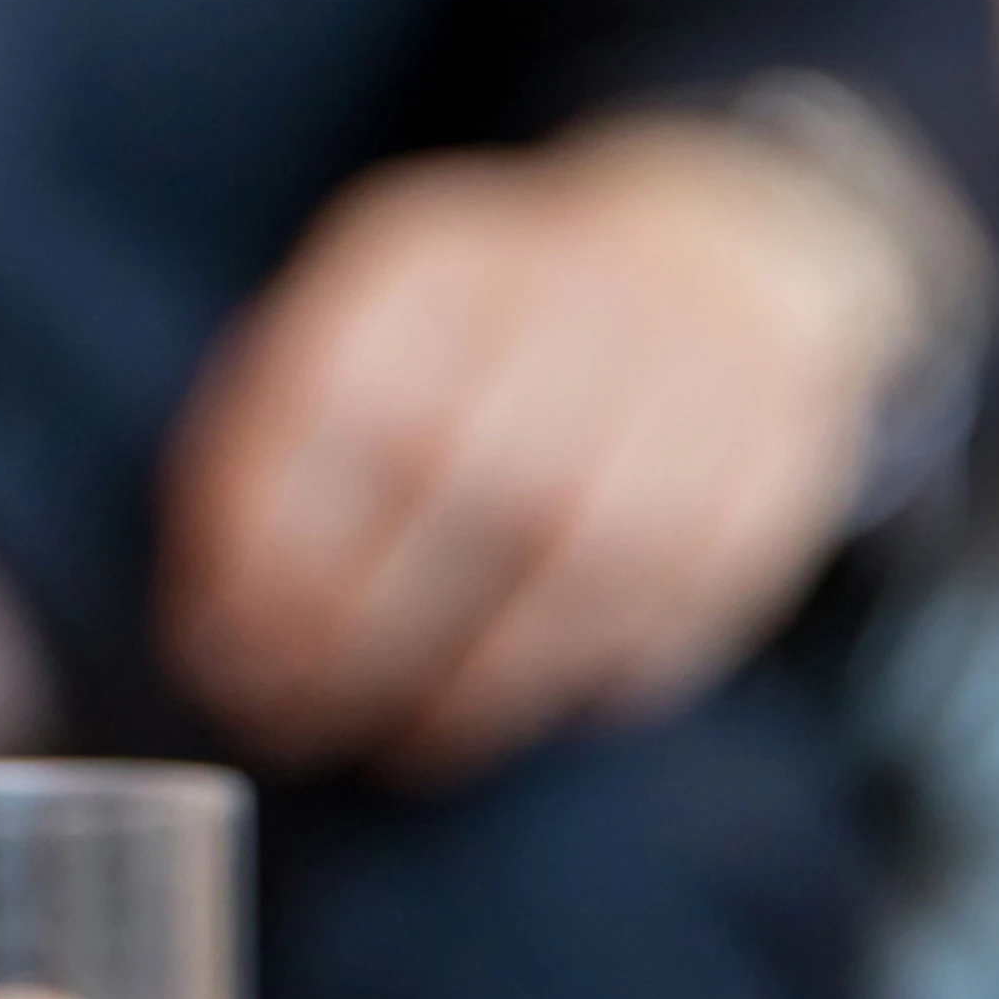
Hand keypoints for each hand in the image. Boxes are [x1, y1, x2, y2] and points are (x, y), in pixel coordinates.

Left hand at [163, 119, 924, 782]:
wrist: (722, 253)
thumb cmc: (485, 339)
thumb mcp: (358, 339)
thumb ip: (273, 456)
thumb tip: (215, 620)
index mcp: (440, 259)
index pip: (341, 398)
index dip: (272, 542)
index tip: (219, 646)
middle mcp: (578, 292)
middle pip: (459, 477)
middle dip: (360, 629)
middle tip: (293, 718)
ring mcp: (701, 372)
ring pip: (580, 553)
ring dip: (476, 681)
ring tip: (401, 746)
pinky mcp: (783, 461)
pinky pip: (686, 595)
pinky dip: (593, 674)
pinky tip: (522, 709)